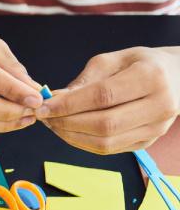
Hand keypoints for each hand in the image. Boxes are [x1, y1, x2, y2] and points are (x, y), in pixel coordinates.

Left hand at [38, 47, 179, 154]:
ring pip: (106, 142)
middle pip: (104, 124)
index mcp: (150, 77)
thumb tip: (55, 99)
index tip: (43, 106)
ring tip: (53, 124)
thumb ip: (85, 80)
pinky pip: (110, 149)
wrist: (178, 78)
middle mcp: (158, 106)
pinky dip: (83, 143)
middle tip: (44, 117)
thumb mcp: (114, 60)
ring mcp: (156, 128)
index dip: (69, 104)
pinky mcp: (148, 142)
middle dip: (67, 123)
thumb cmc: (142, 64)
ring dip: (72, 136)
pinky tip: (69, 132)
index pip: (103, 96)